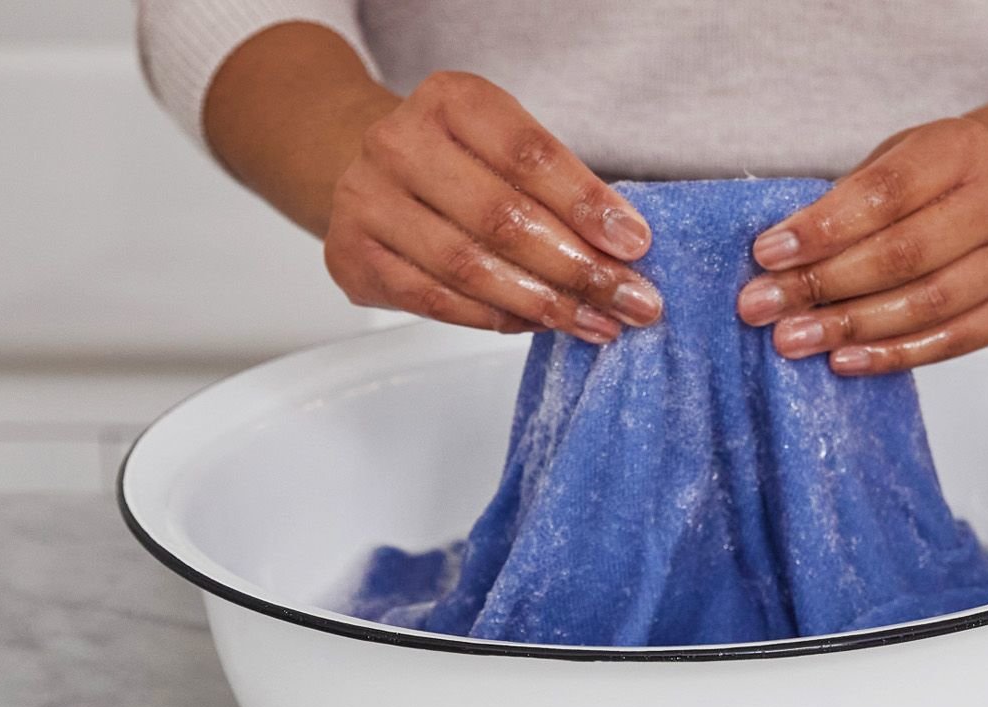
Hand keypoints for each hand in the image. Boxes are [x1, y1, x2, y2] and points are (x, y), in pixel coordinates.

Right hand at [324, 72, 661, 341]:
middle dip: (578, 268)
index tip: (636, 245)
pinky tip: (540, 325)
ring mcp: (366, 199)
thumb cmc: (462, 162)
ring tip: (596, 322)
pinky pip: (436, 301)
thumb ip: (559, 189)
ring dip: (544, 304)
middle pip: (501, 218)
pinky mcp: (352, 255)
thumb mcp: (508, 148)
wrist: (377, 174)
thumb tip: (625, 251)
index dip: (587, 204)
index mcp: (450, 100)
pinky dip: (497, 318)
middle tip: (630, 300)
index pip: (528, 155)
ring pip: (468, 267)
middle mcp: (398, 143)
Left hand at [735, 117, 987, 374]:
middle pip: (904, 253)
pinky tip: (845, 360)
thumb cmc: (940, 180)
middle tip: (763, 306)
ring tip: (793, 338)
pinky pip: (953, 340)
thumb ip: (849, 201)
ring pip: (927, 303)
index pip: (885, 192)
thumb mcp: (897, 161)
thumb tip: (779, 259)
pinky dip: (893, 355)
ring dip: (850, 327)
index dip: (823, 227)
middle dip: (823, 284)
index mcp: (962, 148)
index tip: (768, 254)